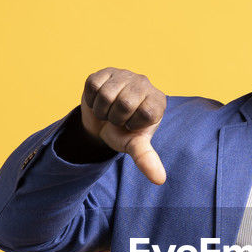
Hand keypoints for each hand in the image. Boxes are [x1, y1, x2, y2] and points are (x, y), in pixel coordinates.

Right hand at [80, 67, 167, 184]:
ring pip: (106, 94)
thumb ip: (147, 159)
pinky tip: (99, 101)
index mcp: (157, 100)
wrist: (102, 123)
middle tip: (117, 119)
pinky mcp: (104, 71)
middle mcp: (144, 83)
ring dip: (102, 110)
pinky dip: (92, 100)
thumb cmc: (123, 133)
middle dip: (115, 118)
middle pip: (124, 102)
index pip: (145, 112)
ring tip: (108, 111)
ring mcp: (125, 74)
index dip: (132, 124)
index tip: (131, 126)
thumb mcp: (134, 146)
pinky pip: (93, 86)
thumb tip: (159, 180)